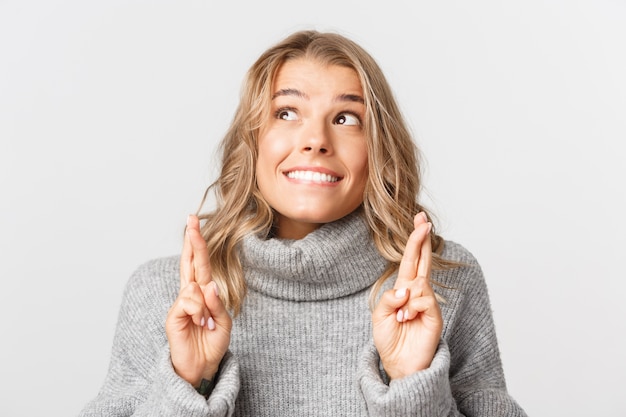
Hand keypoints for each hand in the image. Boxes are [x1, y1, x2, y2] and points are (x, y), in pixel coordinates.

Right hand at [165, 215, 231, 386]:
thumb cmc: (212, 343)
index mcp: (203, 293)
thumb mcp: (223, 322)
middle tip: (191, 220)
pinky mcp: (173, 316)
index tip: (193, 224)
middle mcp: (190, 295)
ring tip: (206, 323)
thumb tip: (209, 285)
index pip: (199, 263)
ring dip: (205, 304)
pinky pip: (188, 301)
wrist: (202, 368)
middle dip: (192, 241)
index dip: (197, 244)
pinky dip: (198, 311)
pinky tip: (199, 323)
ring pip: (194, 286)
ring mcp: (180, 305)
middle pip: (190, 262)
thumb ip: (217, 304)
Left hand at [372, 212, 442, 379]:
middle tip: (423, 218)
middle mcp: (417, 292)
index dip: (415, 241)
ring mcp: (428, 303)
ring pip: (419, 283)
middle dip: (422, 239)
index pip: (411, 260)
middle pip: (423, 260)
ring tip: (402, 318)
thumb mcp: (380, 315)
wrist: (398, 364)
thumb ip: (389, 298)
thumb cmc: (389, 339)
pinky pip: (424, 299)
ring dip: (406, 300)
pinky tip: (408, 320)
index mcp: (403, 289)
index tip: (420, 220)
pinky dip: (412, 308)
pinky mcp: (435, 315)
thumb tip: (408, 287)